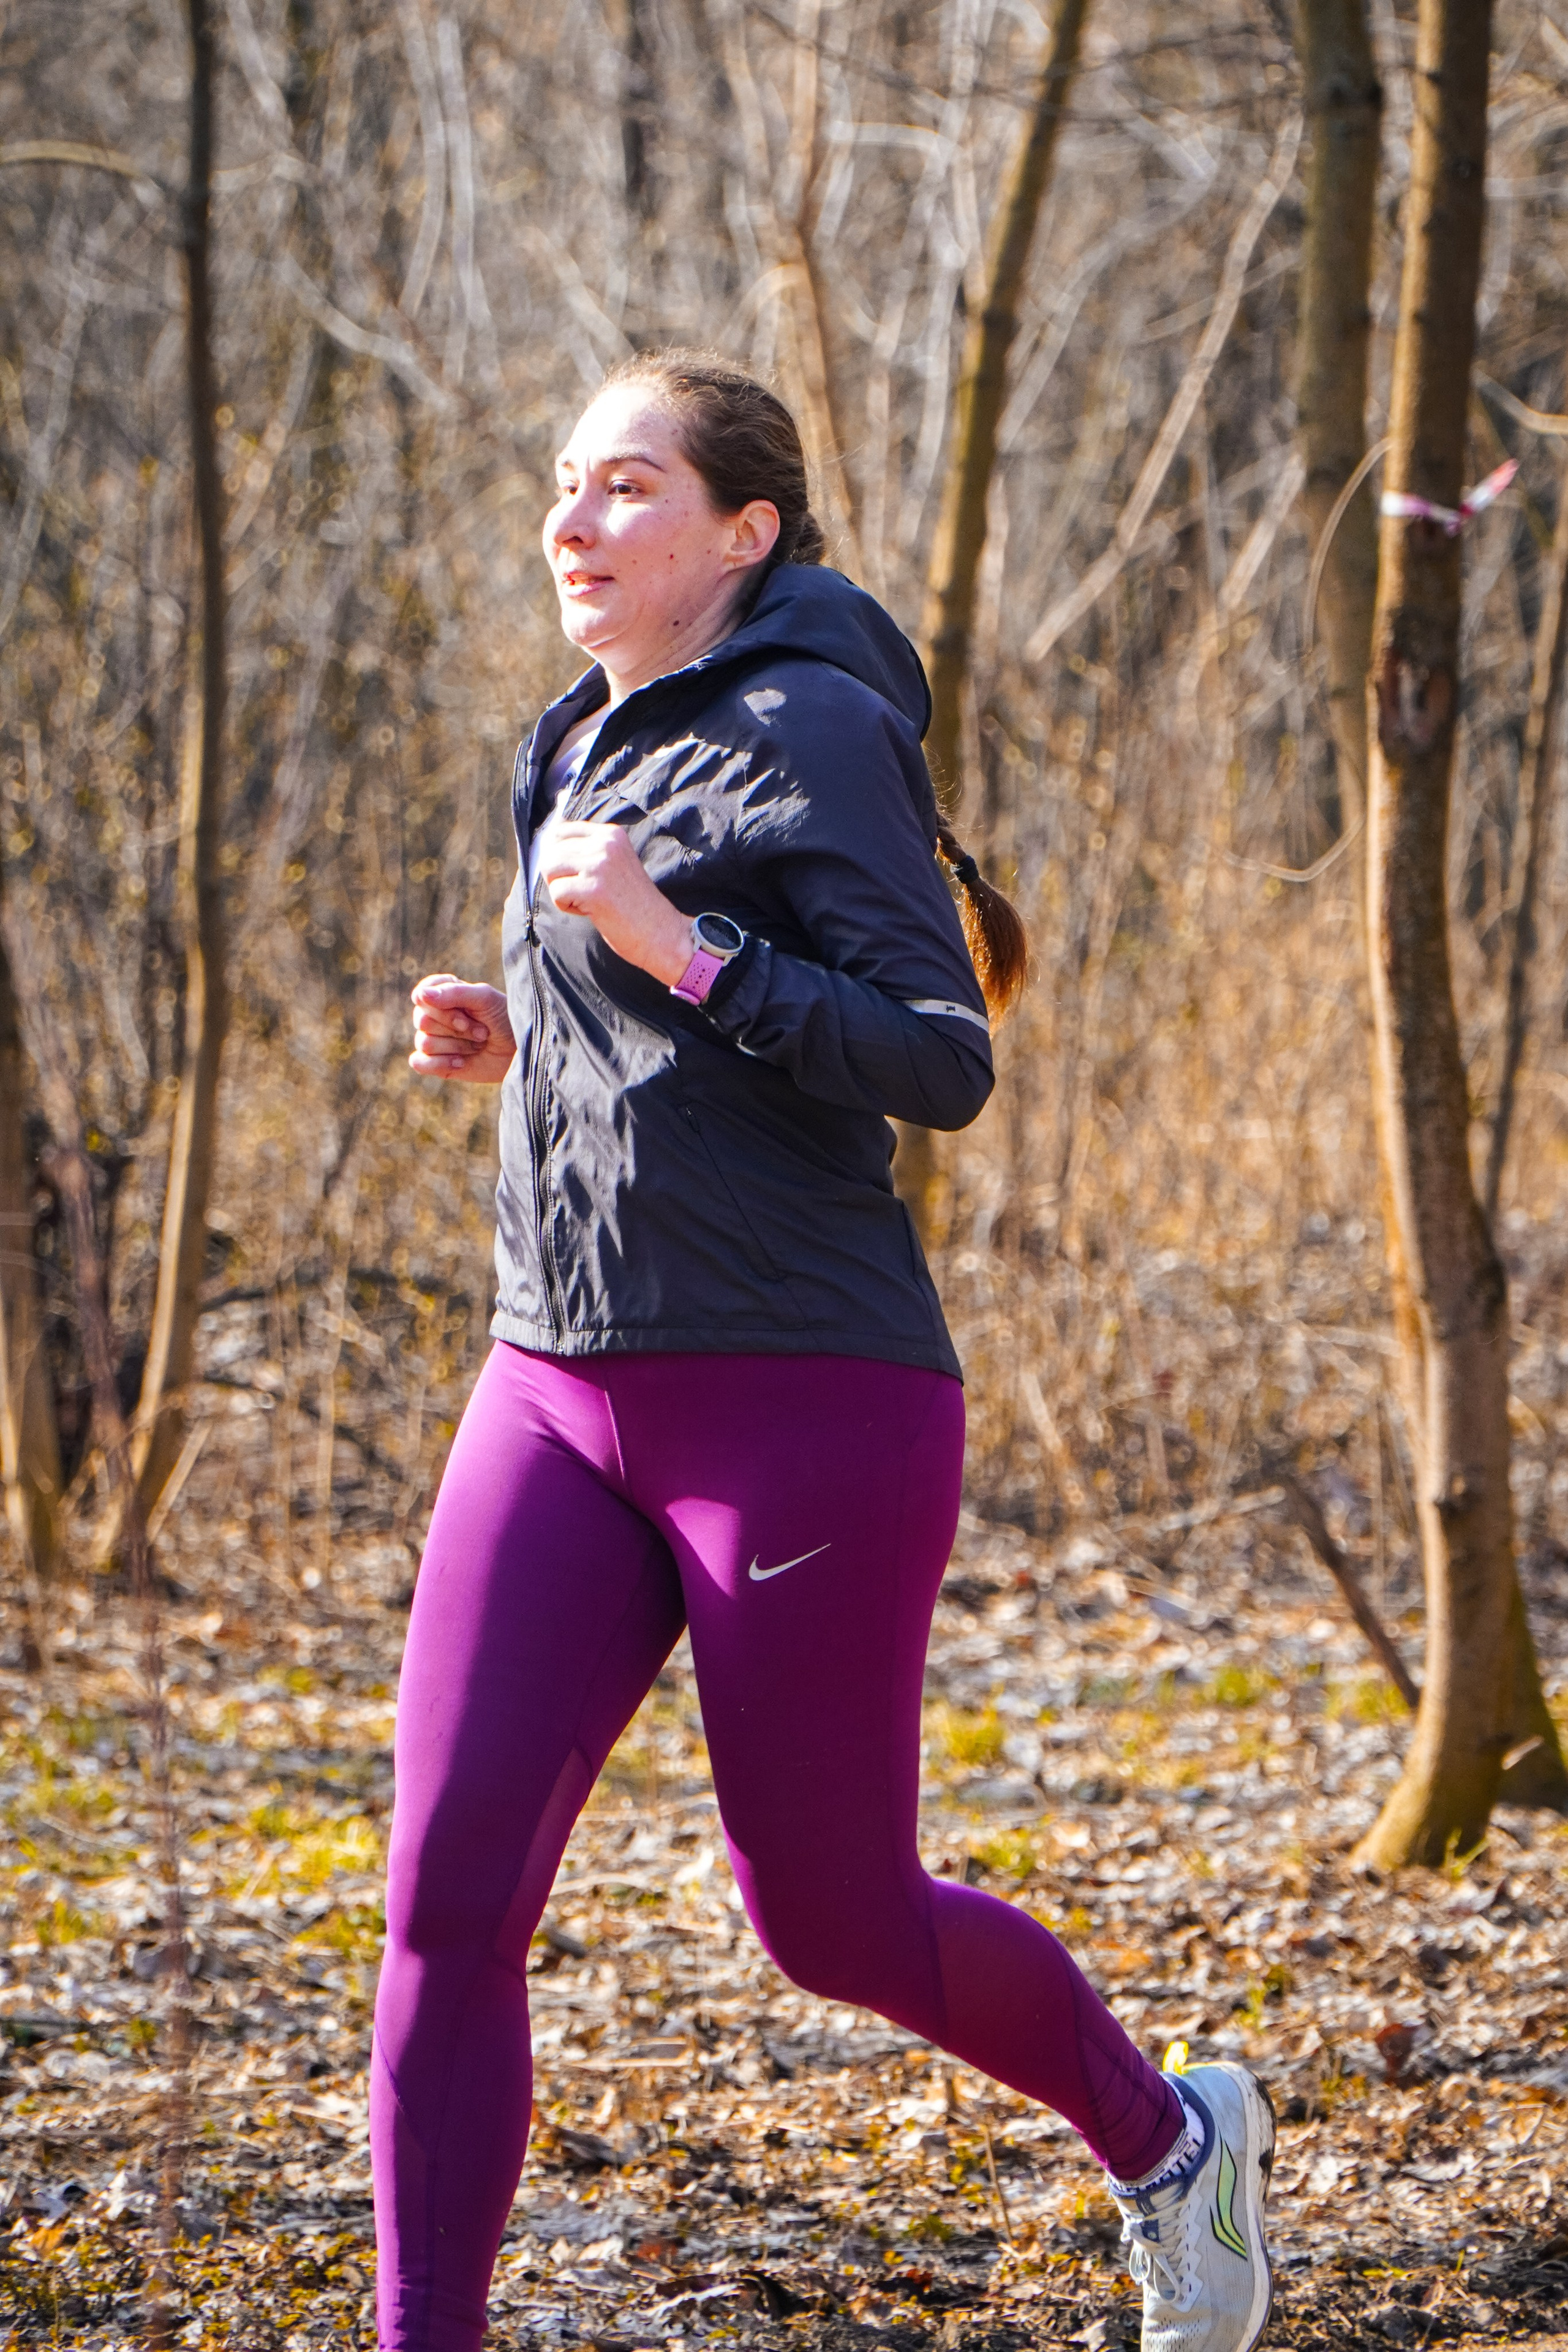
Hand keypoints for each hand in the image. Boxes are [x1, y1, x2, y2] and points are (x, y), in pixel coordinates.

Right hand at [409, 975, 515, 1082]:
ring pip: (424, 1042)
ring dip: (457, 1046)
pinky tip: (461, 1062)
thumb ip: (453, 993)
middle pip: (423, 1020)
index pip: (421, 995)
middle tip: (482, 1031)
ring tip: (477, 1045)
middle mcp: (435, 1015)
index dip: (442, 1007)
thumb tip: (420, 996)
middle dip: (456, 1028)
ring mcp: (435, 1040)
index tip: (467, 1011)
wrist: (520, 1052)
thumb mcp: (485, 998)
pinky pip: (419, 1063)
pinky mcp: (437, 1063)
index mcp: (443, 993)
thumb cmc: (506, 1019)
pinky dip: (440, 1064)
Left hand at [541, 820, 693, 986]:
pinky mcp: (594, 889)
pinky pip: (557, 892)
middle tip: (583, 892)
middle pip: (551, 850)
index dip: (558, 854)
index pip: (561, 830)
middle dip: (558, 875)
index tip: (575, 873)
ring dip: (561, 889)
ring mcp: (600, 865)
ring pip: (550, 869)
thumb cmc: (633, 903)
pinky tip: (590, 911)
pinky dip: (567, 907)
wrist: (660, 932)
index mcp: (611, 834)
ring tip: (586, 900)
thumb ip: (588, 850)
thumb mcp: (614, 863)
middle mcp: (605, 844)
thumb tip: (547, 845)